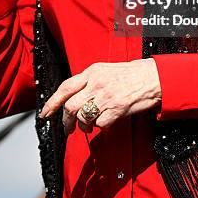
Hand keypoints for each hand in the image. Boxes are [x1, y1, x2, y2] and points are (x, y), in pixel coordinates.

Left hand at [39, 58, 161, 134]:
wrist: (152, 77)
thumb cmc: (130, 74)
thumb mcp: (105, 70)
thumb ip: (89, 80)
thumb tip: (73, 96)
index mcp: (92, 72)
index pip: (65, 87)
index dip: (52, 102)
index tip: (45, 113)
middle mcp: (97, 83)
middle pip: (71, 106)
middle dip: (66, 121)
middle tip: (68, 127)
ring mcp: (106, 97)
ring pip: (83, 117)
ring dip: (83, 126)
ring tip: (87, 126)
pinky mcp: (116, 109)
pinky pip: (100, 124)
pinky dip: (99, 126)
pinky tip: (104, 122)